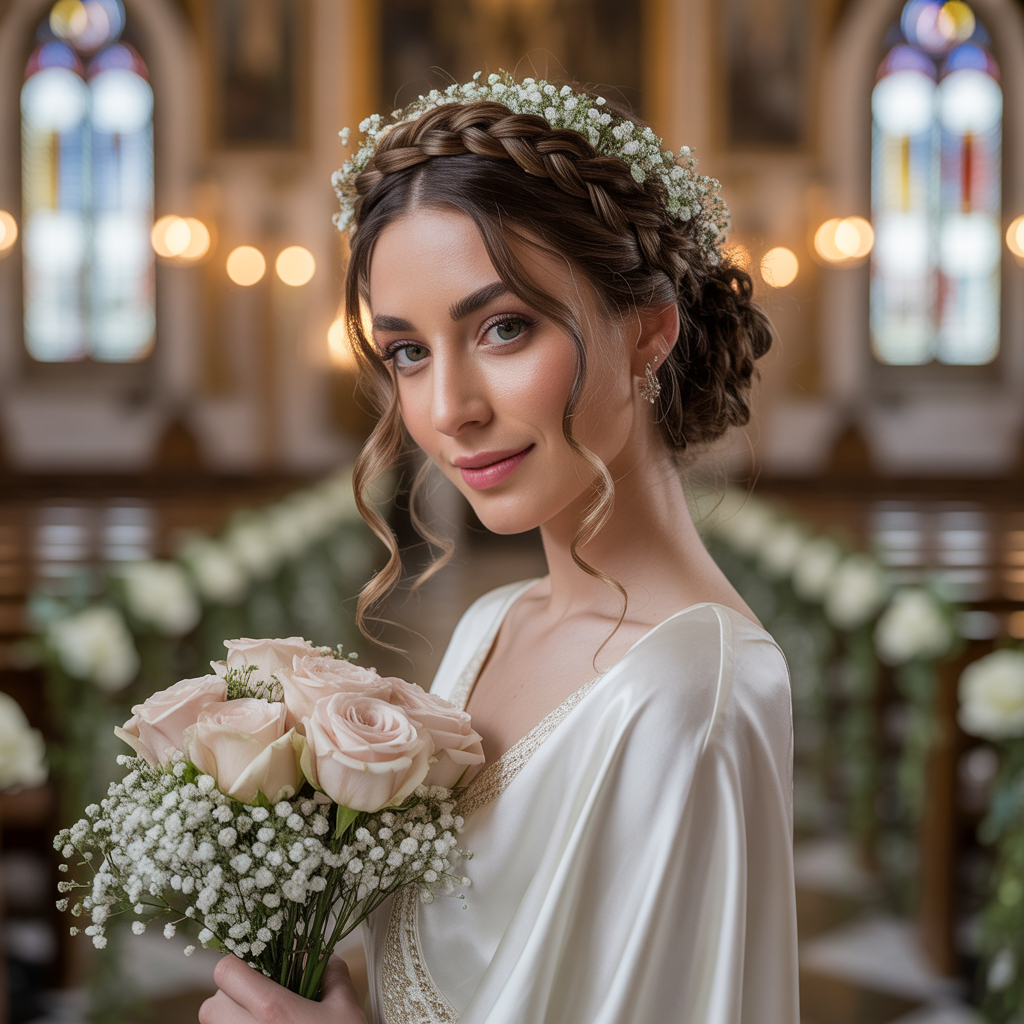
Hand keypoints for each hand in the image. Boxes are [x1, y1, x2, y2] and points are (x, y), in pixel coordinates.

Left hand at [199, 954, 367, 1023]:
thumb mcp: (347, 1010)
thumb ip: (333, 975)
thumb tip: (324, 959)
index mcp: (273, 1010)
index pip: (226, 972)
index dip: (239, 965)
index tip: (256, 968)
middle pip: (210, 1006)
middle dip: (228, 998)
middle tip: (256, 999)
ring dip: (231, 1021)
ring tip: (260, 1022)